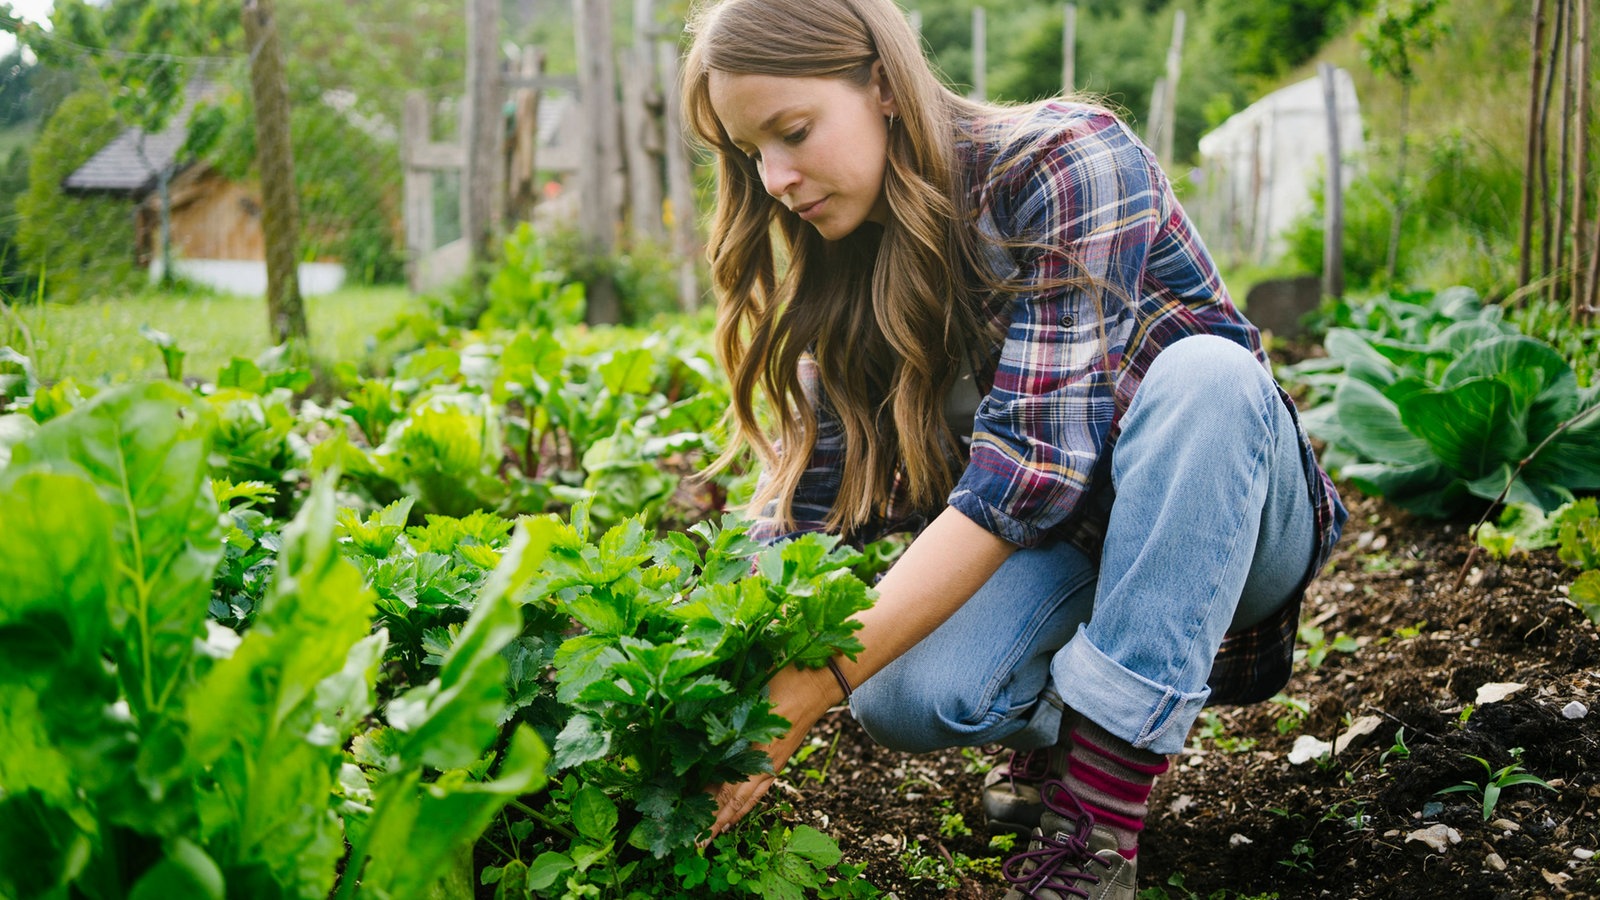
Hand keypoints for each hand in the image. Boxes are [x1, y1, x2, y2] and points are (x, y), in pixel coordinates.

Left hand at [704, 663, 839, 838]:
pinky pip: (761, 787)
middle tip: (699, 844)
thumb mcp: (751, 697)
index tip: (697, 832)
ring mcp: (775, 761)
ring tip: (717, 831)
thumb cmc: (784, 681)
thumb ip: (728, 718)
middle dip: (717, 824)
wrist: (819, 680)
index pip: (730, 793)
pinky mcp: (780, 756)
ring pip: (751, 797)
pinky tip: (741, 805)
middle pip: (737, 802)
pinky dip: (748, 801)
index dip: (712, 814)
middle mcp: (766, 764)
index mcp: (757, 752)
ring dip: (732, 816)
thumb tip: (700, 737)